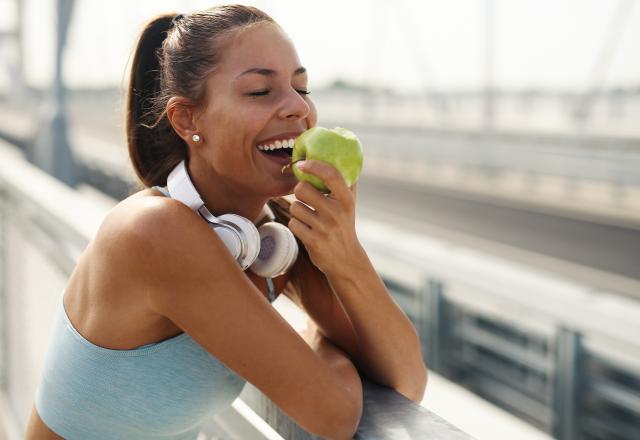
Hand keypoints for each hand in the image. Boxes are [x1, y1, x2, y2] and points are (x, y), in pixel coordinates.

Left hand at [287, 160, 361, 276]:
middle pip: (302, 189)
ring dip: (298, 210)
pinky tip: (307, 229)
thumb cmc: (345, 226)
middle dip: (300, 191)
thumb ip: (345, 182)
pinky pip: (292, 223)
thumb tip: (340, 157)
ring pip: (295, 207)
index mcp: (346, 200)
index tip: (303, 163)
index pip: (330, 174)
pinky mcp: (312, 241)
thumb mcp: (350, 205)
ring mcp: (324, 227)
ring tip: (309, 217)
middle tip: (305, 197)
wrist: (346, 260)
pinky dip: (296, 225)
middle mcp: (336, 212)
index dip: (314, 165)